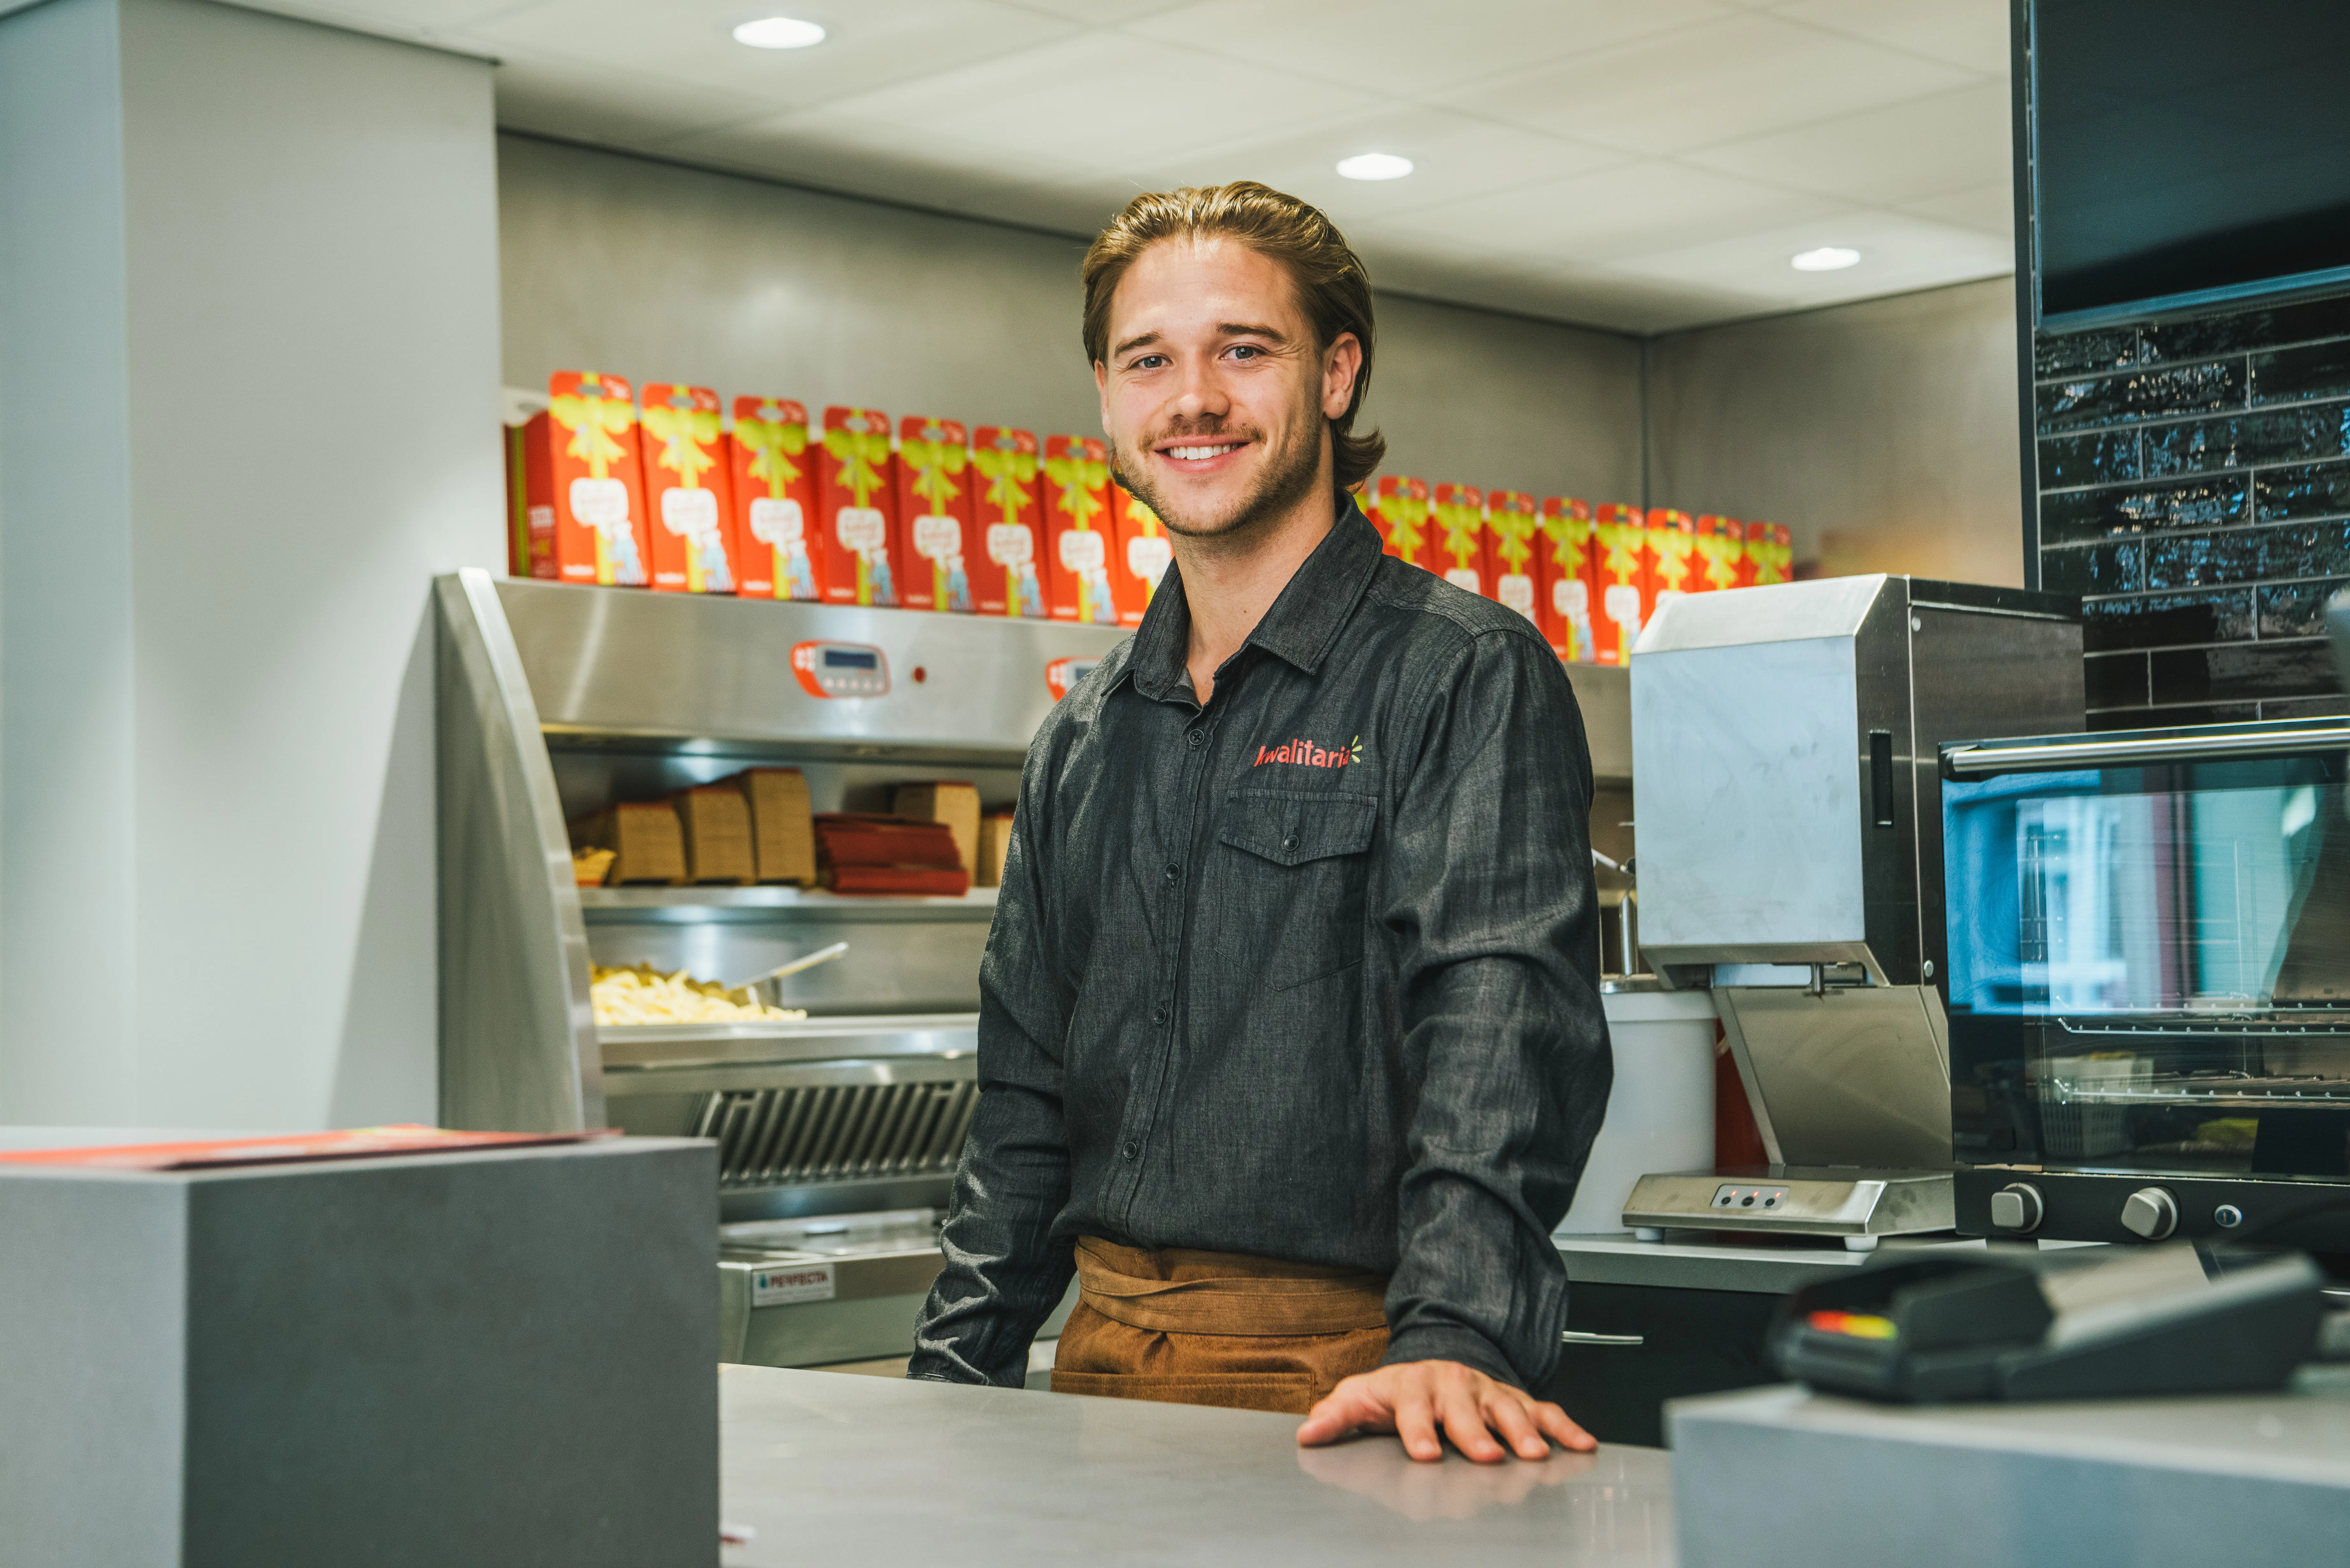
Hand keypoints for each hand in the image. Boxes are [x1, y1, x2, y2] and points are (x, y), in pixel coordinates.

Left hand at [1295, 1359, 1595, 1462]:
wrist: (1433, 1364)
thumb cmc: (1397, 1391)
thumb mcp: (1361, 1397)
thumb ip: (1336, 1415)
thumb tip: (1307, 1434)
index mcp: (1414, 1387)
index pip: (1413, 1410)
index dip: (1418, 1431)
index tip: (1425, 1453)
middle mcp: (1454, 1386)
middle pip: (1465, 1411)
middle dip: (1477, 1433)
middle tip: (1488, 1455)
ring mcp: (1488, 1391)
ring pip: (1508, 1409)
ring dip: (1523, 1431)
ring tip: (1536, 1454)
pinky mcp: (1515, 1398)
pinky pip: (1544, 1410)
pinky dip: (1565, 1426)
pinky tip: (1582, 1444)